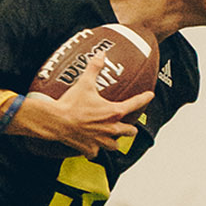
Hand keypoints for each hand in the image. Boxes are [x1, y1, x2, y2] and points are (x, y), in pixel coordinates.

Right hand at [17, 61, 154, 157]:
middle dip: (130, 128)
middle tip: (128, 125)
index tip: (150, 95)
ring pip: (115, 145)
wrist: (56, 121)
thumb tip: (102, 53)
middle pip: (130, 131)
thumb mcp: (84, 83)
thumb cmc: (71, 103)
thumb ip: (95, 67)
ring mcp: (101, 140)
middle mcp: (111, 128)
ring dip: (114, 141)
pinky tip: (92, 146)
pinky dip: (95, 149)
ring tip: (112, 136)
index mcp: (113, 112)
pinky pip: (96, 152)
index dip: (144, 98)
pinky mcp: (89, 148)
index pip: (135, 104)